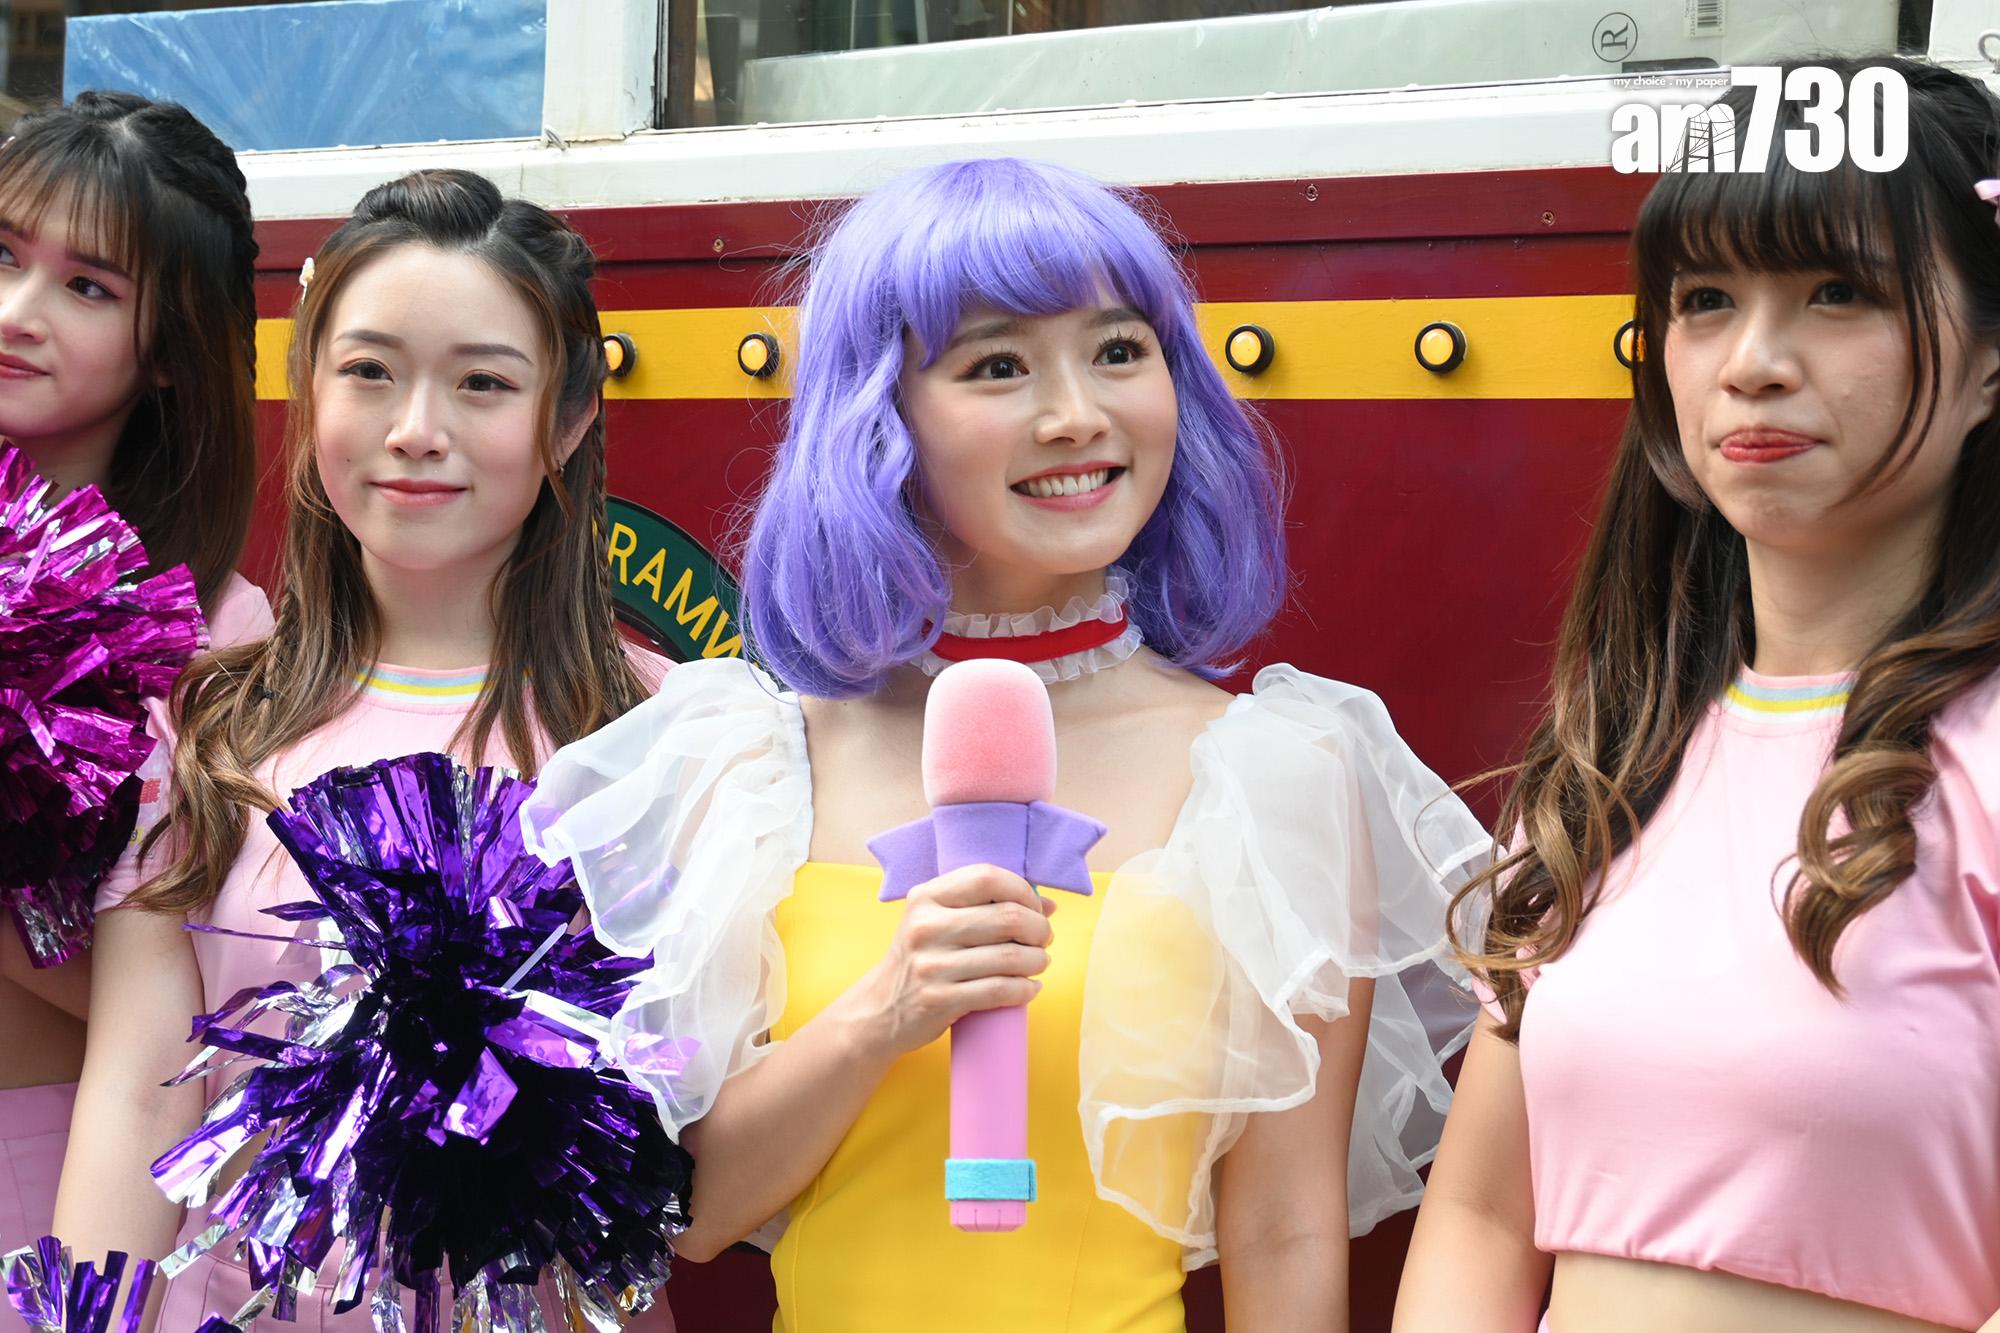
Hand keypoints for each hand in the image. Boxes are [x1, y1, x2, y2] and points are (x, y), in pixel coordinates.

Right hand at [858, 863, 1054, 1056]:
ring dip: (1037, 960)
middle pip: (1007, 917)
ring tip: (1039, 963)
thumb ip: (983, 906)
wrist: (880, 1009)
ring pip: (1010, 956)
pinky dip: (1025, 990)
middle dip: (1039, 929)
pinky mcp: (939, 1000)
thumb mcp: (936, 921)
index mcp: (926, 897)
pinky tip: (1030, 988)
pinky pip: (999, 990)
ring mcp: (931, 965)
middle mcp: (926, 926)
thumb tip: (1048, 905)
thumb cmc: (921, 959)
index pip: (987, 877)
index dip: (1023, 891)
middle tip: (1043, 939)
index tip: (1035, 908)